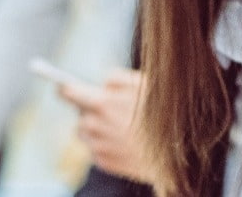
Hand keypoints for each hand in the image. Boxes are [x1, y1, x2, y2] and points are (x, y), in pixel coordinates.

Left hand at [56, 68, 156, 183]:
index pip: (68, 92)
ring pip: (85, 135)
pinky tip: (126, 143)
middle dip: (89, 113)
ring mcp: (98, 146)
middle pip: (79, 117)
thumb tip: (103, 83)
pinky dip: (106, 146)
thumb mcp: (144, 84)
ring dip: (96, 130)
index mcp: (101, 103)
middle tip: (107, 111)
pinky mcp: (104, 163)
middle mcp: (94, 126)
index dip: (64, 88)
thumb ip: (117, 78)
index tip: (62, 87)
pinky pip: (97, 151)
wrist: (178, 153)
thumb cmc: (163, 115)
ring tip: (120, 128)